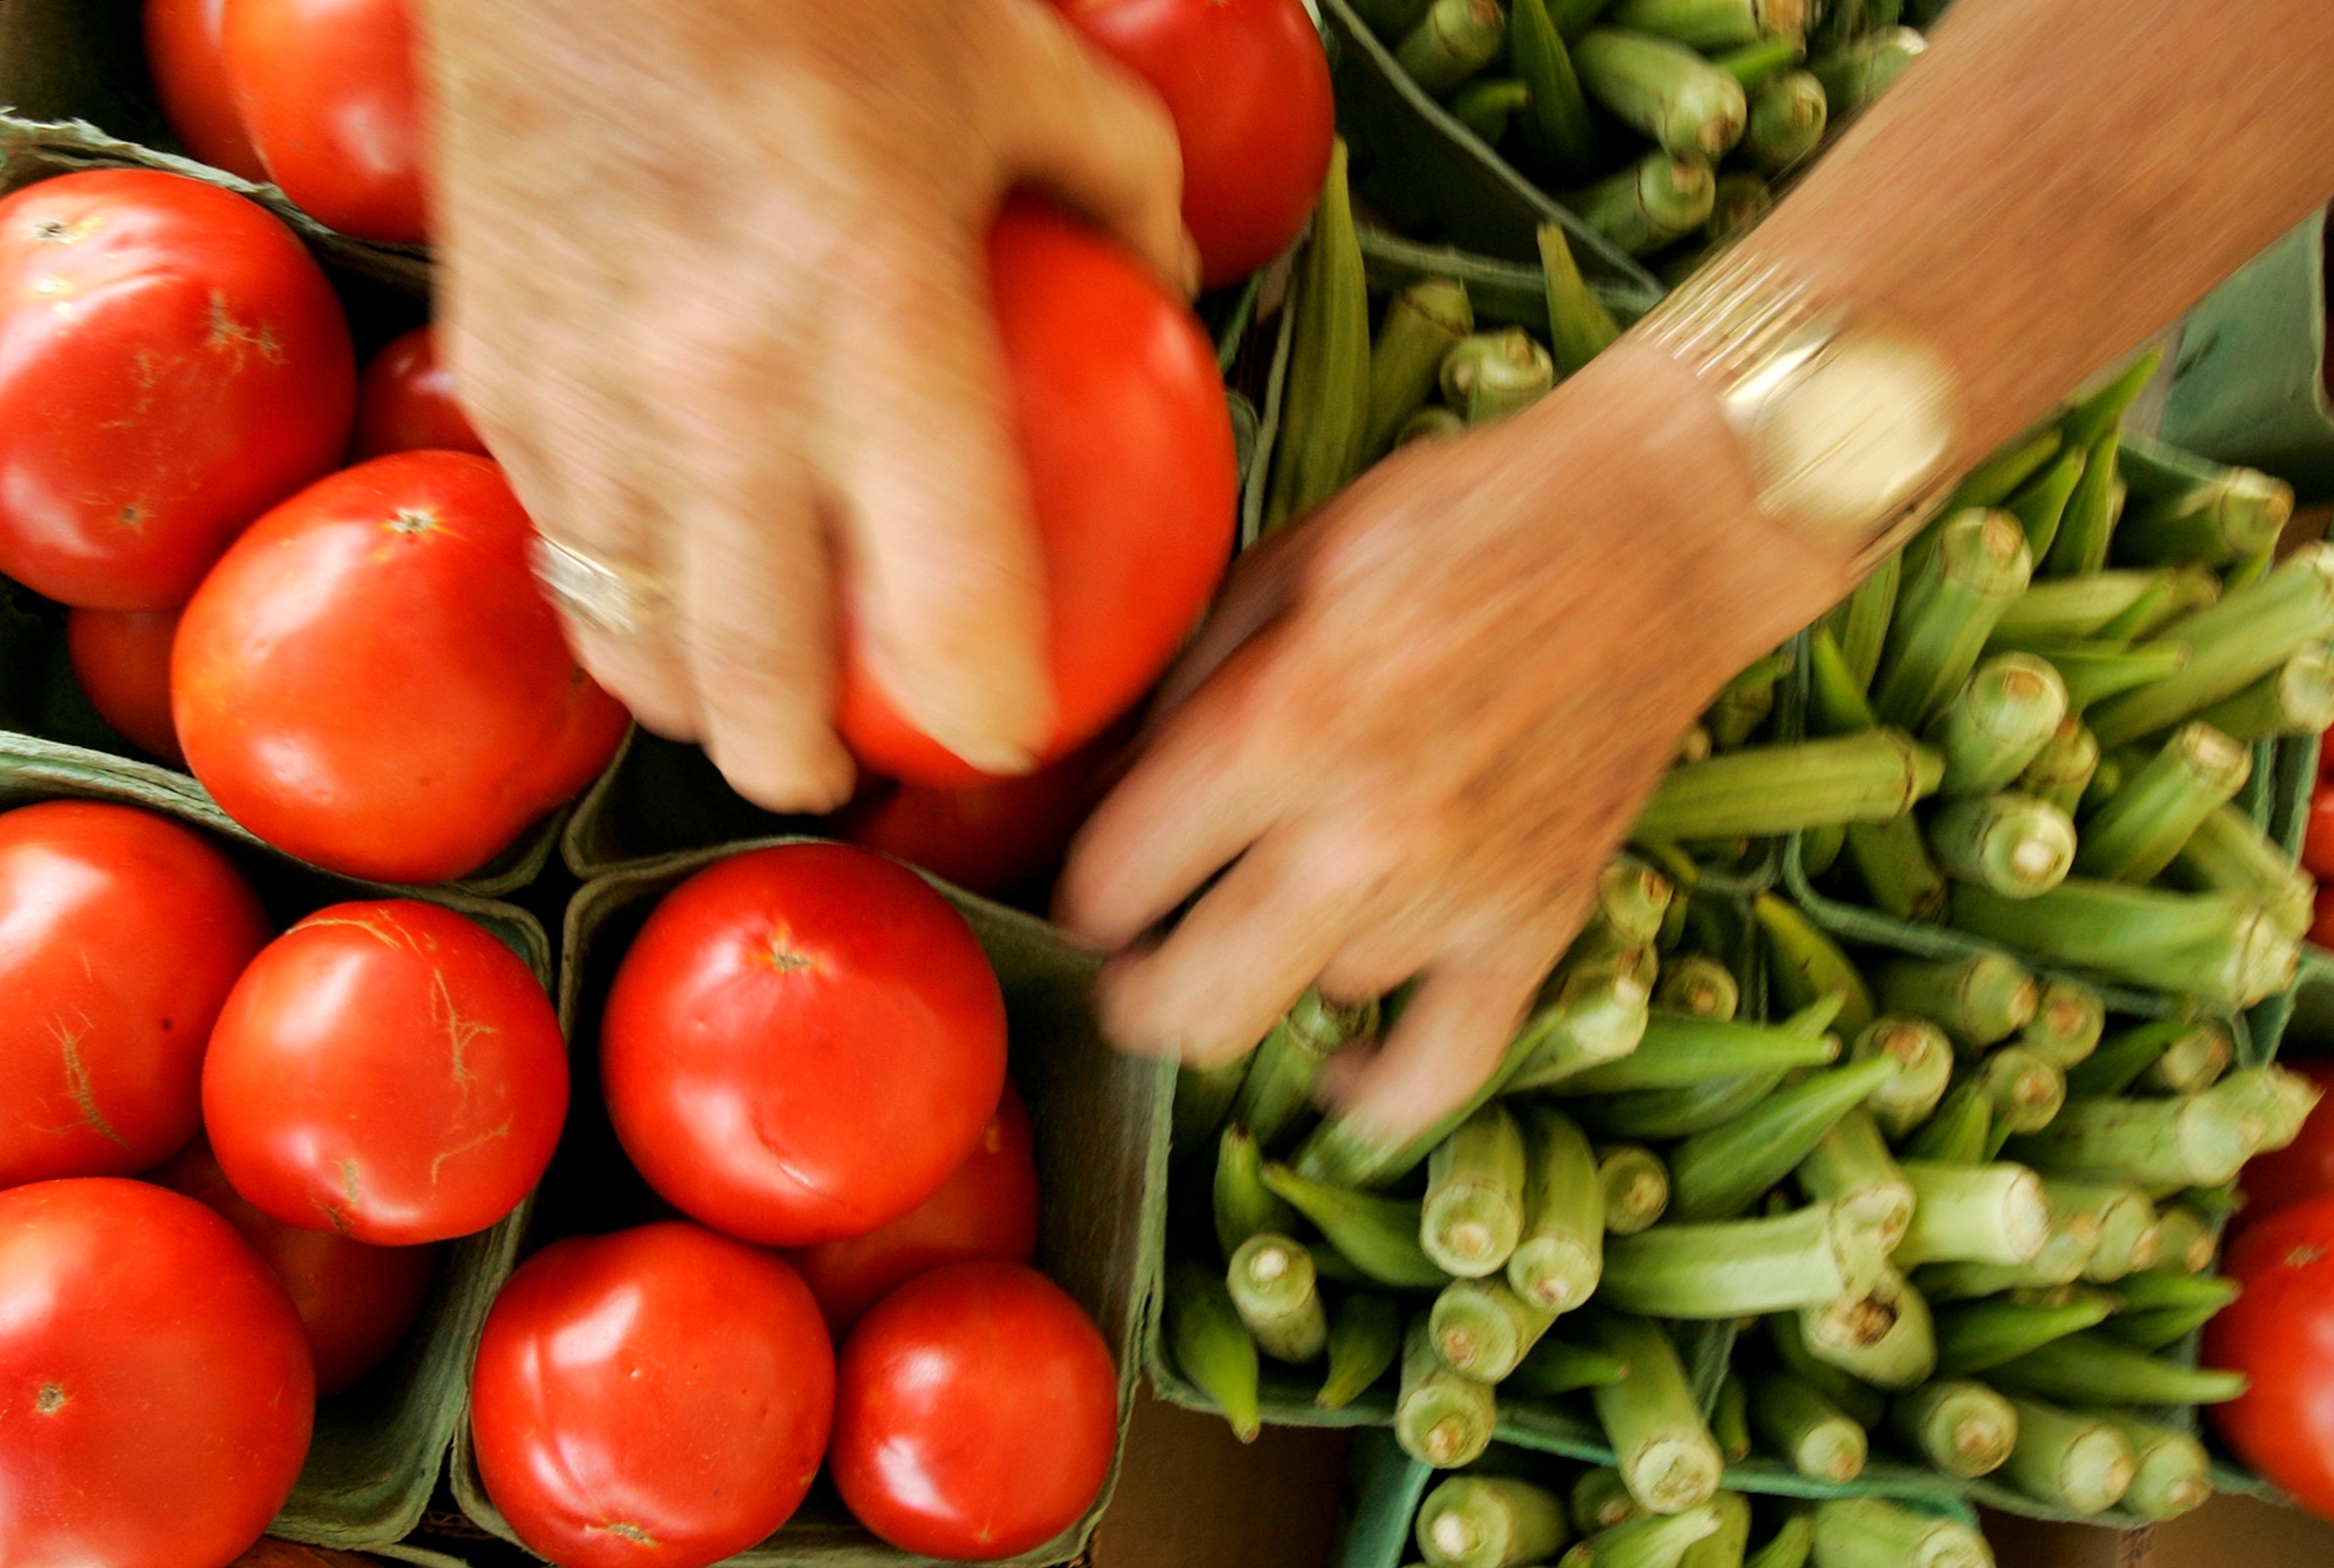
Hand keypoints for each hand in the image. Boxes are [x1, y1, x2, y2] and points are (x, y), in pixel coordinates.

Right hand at [420, 0, 1189, 808]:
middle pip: (758, 681)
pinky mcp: (494, 368)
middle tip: (837, 768)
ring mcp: (593, 394)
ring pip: (631, 636)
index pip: (952, 608)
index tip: (1008, 732)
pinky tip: (640, 590)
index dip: (991, 713)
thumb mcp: (1021, 64)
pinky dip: (602, 595)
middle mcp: (725, 396)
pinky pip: (551, 542)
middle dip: (801, 764)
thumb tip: (1164, 292)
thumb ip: (1119, 193)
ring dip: (688, 702)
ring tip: (733, 711)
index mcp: (882, 326)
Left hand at [1056, 340, 1850, 1143]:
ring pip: (1300, 1012)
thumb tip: (1100, 793)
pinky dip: (1375, 1090)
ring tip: (1275, 910)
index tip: (1090, 882)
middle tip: (1133, 955)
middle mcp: (1359, 837)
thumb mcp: (1287, 557)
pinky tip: (1336, 1060)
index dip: (1077, 895)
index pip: (1112, 888)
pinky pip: (1438, 1074)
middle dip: (1134, 993)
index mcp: (1279, 726)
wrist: (1662, 531)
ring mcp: (1455, 899)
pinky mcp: (1537, 931)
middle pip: (1187, 1006)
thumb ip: (1183, 684)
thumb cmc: (1465, 520)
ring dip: (1269, 976)